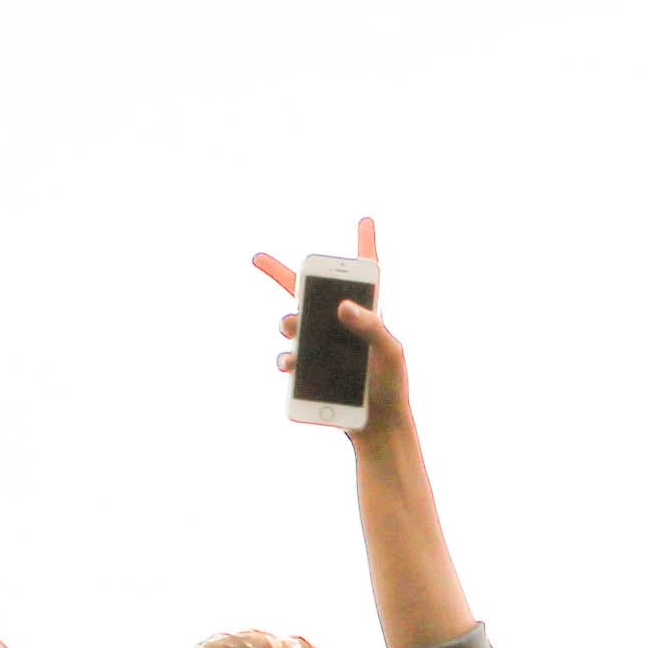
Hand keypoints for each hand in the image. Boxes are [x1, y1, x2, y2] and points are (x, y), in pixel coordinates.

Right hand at [253, 220, 411, 447]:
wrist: (378, 426)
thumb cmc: (392, 386)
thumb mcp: (390, 352)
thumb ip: (371, 326)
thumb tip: (342, 306)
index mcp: (367, 314)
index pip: (366, 274)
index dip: (366, 245)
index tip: (366, 220)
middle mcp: (339, 326)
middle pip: (307, 293)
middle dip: (279, 273)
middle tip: (255, 258)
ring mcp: (320, 348)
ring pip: (292, 323)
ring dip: (288, 322)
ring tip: (293, 328)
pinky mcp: (309, 372)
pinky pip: (288, 358)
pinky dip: (286, 358)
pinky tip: (291, 362)